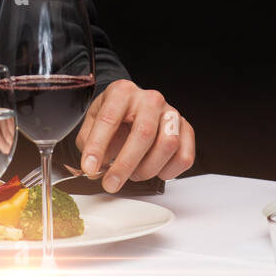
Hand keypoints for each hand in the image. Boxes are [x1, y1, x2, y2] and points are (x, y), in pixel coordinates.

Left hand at [75, 80, 194, 192]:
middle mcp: (150, 99)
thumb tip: (94, 170)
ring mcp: (171, 113)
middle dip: (125, 164)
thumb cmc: (113, 117)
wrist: (133, 109)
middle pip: (144, 133)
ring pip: (168, 145)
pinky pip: (184, 157)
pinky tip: (154, 169)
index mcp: (123, 92)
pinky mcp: (186, 129)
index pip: (109, 119)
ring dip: (148, 169)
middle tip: (111, 183)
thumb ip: (89, 145)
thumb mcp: (91, 125)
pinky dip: (168, 172)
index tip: (90, 168)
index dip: (98, 146)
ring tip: (133, 174)